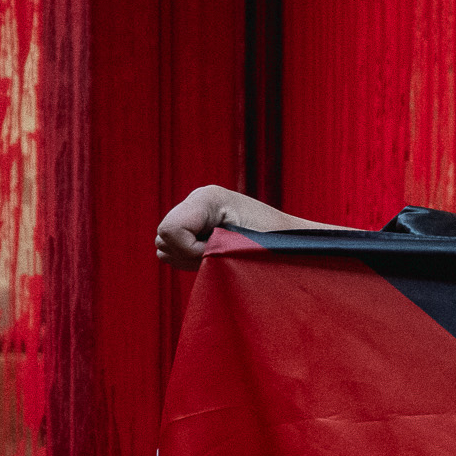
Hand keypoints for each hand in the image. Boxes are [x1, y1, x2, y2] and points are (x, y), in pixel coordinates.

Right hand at [154, 186, 340, 269]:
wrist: (293, 241)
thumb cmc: (276, 243)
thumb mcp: (242, 245)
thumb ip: (206, 246)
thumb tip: (162, 250)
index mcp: (207, 197)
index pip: (169, 230)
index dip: (191, 251)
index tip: (220, 251)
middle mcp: (196, 200)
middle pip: (163, 238)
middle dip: (189, 255)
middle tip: (223, 256)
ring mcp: (193, 211)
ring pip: (164, 245)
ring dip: (189, 257)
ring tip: (221, 254)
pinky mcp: (193, 225)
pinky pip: (171, 249)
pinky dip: (190, 258)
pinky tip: (214, 254)